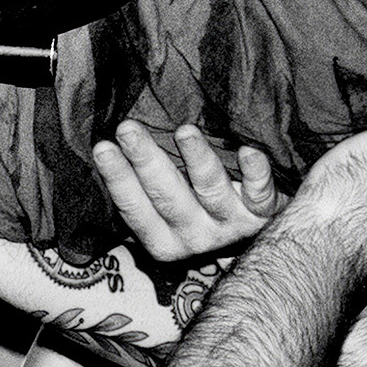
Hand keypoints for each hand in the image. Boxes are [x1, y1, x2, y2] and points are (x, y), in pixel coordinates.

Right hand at [89, 120, 284, 266]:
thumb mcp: (171, 207)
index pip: (135, 209)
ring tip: (185, 131)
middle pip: (168, 198)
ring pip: (211, 192)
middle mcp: (196, 236)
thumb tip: (111, 144)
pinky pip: (259, 194)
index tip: (103, 147)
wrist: (261, 234)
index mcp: (165, 238)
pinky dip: (255, 173)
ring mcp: (231, 224)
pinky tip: (248, 152)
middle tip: (127, 128)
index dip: (118, 179)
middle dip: (146, 161)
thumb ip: (147, 185)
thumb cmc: (203, 208)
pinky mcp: (264, 213)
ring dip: (197, 160)